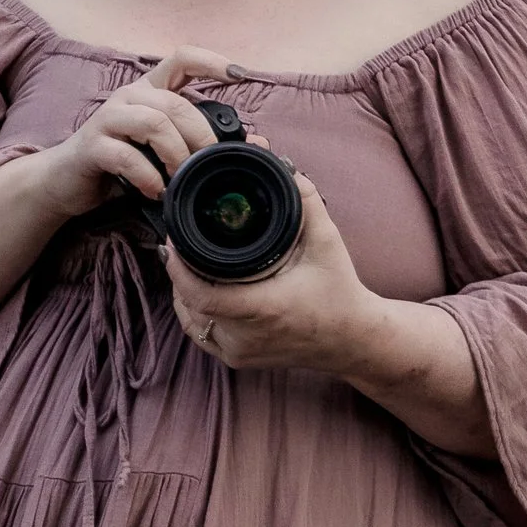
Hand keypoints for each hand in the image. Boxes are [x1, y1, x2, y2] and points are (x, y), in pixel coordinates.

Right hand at [33, 47, 248, 224]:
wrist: (67, 182)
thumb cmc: (121, 164)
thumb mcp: (163, 150)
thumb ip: (196, 143)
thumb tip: (253, 144)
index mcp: (149, 91)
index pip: (181, 59)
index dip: (212, 62)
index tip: (241, 75)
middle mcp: (129, 97)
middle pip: (174, 102)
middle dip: (200, 135)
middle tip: (208, 164)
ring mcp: (108, 118)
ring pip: (153, 122)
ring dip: (176, 154)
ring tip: (179, 179)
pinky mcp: (92, 145)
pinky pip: (126, 155)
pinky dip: (147, 176)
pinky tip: (154, 190)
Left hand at [162, 166, 383, 376]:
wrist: (352, 340)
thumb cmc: (341, 292)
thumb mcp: (327, 242)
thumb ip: (305, 200)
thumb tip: (279, 165)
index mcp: (263, 309)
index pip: (199, 294)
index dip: (178, 267)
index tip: (173, 239)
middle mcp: (247, 337)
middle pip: (190, 302)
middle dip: (180, 271)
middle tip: (181, 242)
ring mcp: (240, 352)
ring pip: (191, 320)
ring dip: (185, 292)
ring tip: (187, 262)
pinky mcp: (238, 361)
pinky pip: (201, 335)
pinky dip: (195, 313)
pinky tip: (197, 292)